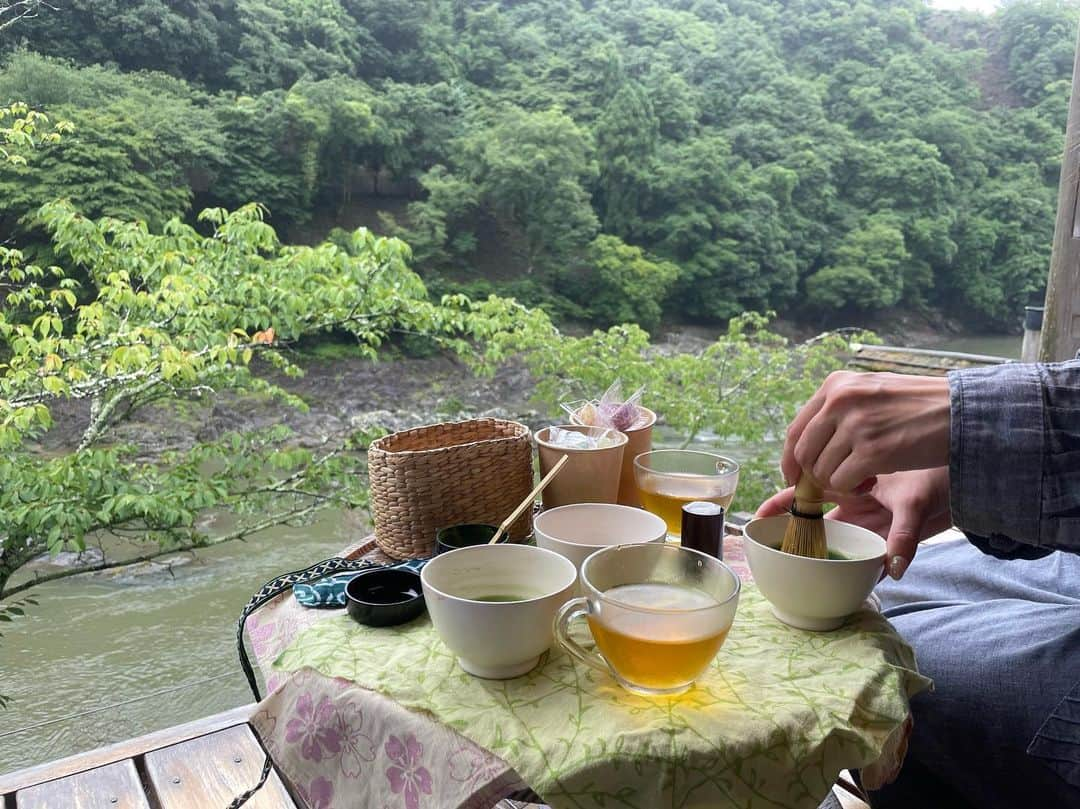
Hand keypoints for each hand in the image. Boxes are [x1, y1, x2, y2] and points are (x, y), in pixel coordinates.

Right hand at [756, 467, 951, 578]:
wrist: (964, 477)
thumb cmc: (936, 479)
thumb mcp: (915, 503)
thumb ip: (903, 534)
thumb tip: (893, 568)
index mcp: (847, 486)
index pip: (803, 494)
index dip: (779, 506)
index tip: (758, 521)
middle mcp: (852, 506)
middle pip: (811, 520)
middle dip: (790, 533)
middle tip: (770, 552)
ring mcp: (867, 523)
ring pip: (832, 539)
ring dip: (818, 553)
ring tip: (798, 574)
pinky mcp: (886, 538)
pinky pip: (865, 559)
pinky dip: (858, 571)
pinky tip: (847, 587)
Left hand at [781, 371, 949, 492]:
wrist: (961, 411)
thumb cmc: (918, 405)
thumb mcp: (871, 391)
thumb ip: (839, 409)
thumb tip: (807, 440)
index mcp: (835, 386)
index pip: (796, 429)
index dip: (791, 459)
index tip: (795, 476)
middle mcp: (840, 401)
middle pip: (803, 453)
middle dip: (813, 476)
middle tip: (834, 483)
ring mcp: (855, 425)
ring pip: (822, 471)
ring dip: (838, 483)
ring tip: (862, 478)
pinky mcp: (873, 451)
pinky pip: (842, 482)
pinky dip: (853, 489)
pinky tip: (871, 482)